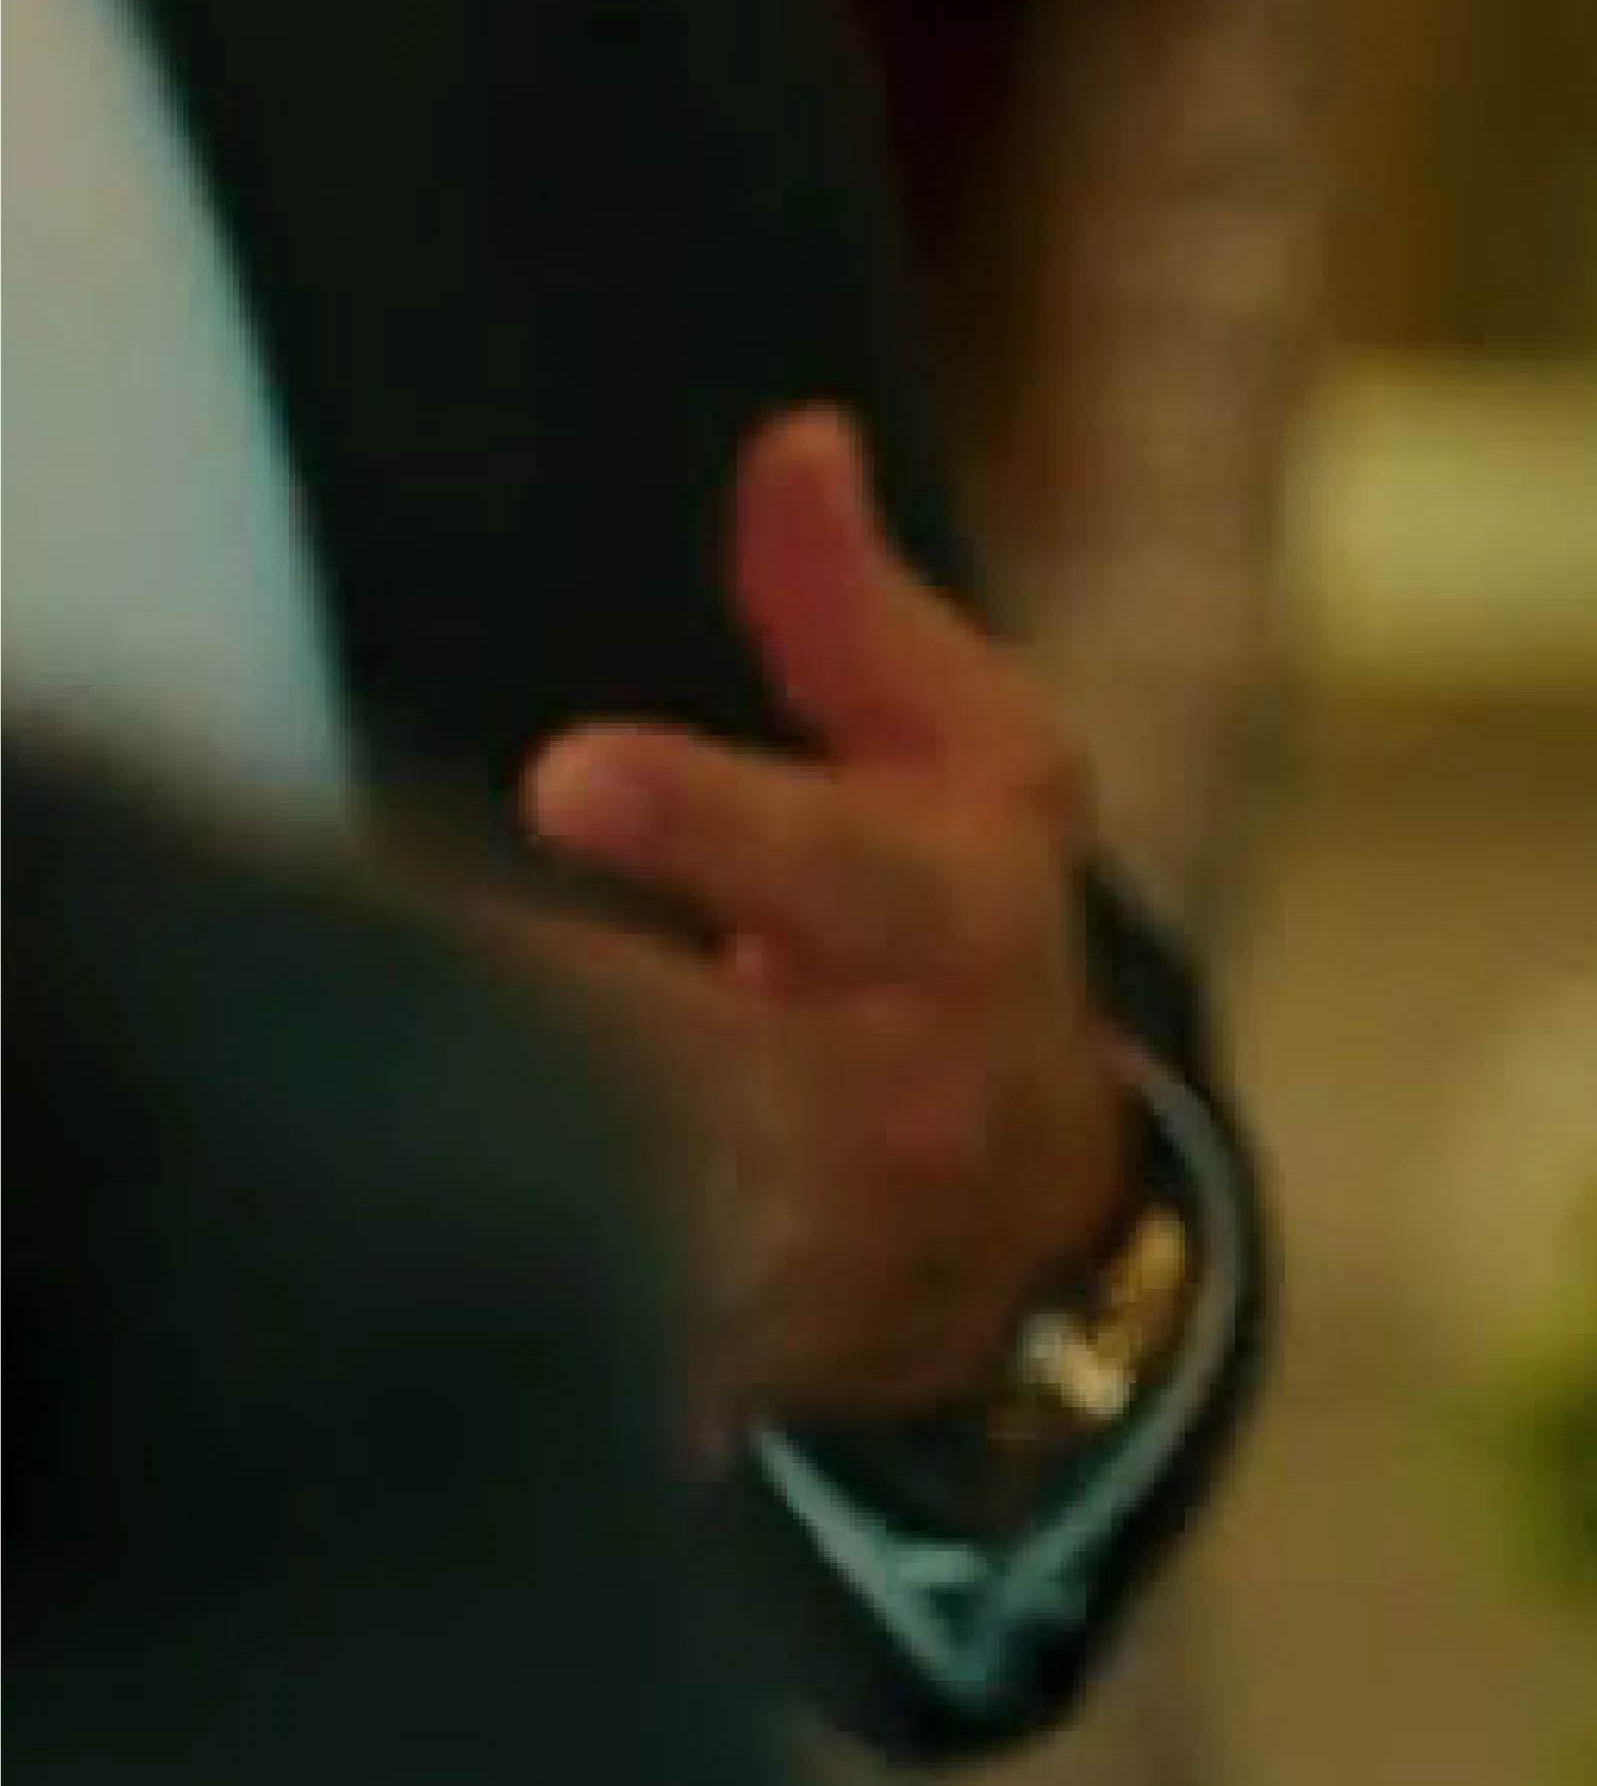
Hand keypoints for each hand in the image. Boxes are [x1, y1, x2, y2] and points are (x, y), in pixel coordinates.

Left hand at [507, 408, 1135, 1429]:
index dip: (708, 818)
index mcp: (948, 912)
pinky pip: (605, 1347)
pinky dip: (534, 1324)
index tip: (568, 774)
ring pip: (649, 1220)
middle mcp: (886, 1080)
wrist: (1023, 1218)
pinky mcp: (716, 1345)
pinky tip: (412, 1286)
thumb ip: (854, 609)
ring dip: (524, 1169)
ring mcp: (802, 1236)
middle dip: (578, 1024)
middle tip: (418, 966)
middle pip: (723, 1061)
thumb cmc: (969, 926)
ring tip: (382, 1098)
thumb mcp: (972, 757)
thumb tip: (794, 438)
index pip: (835, 861)